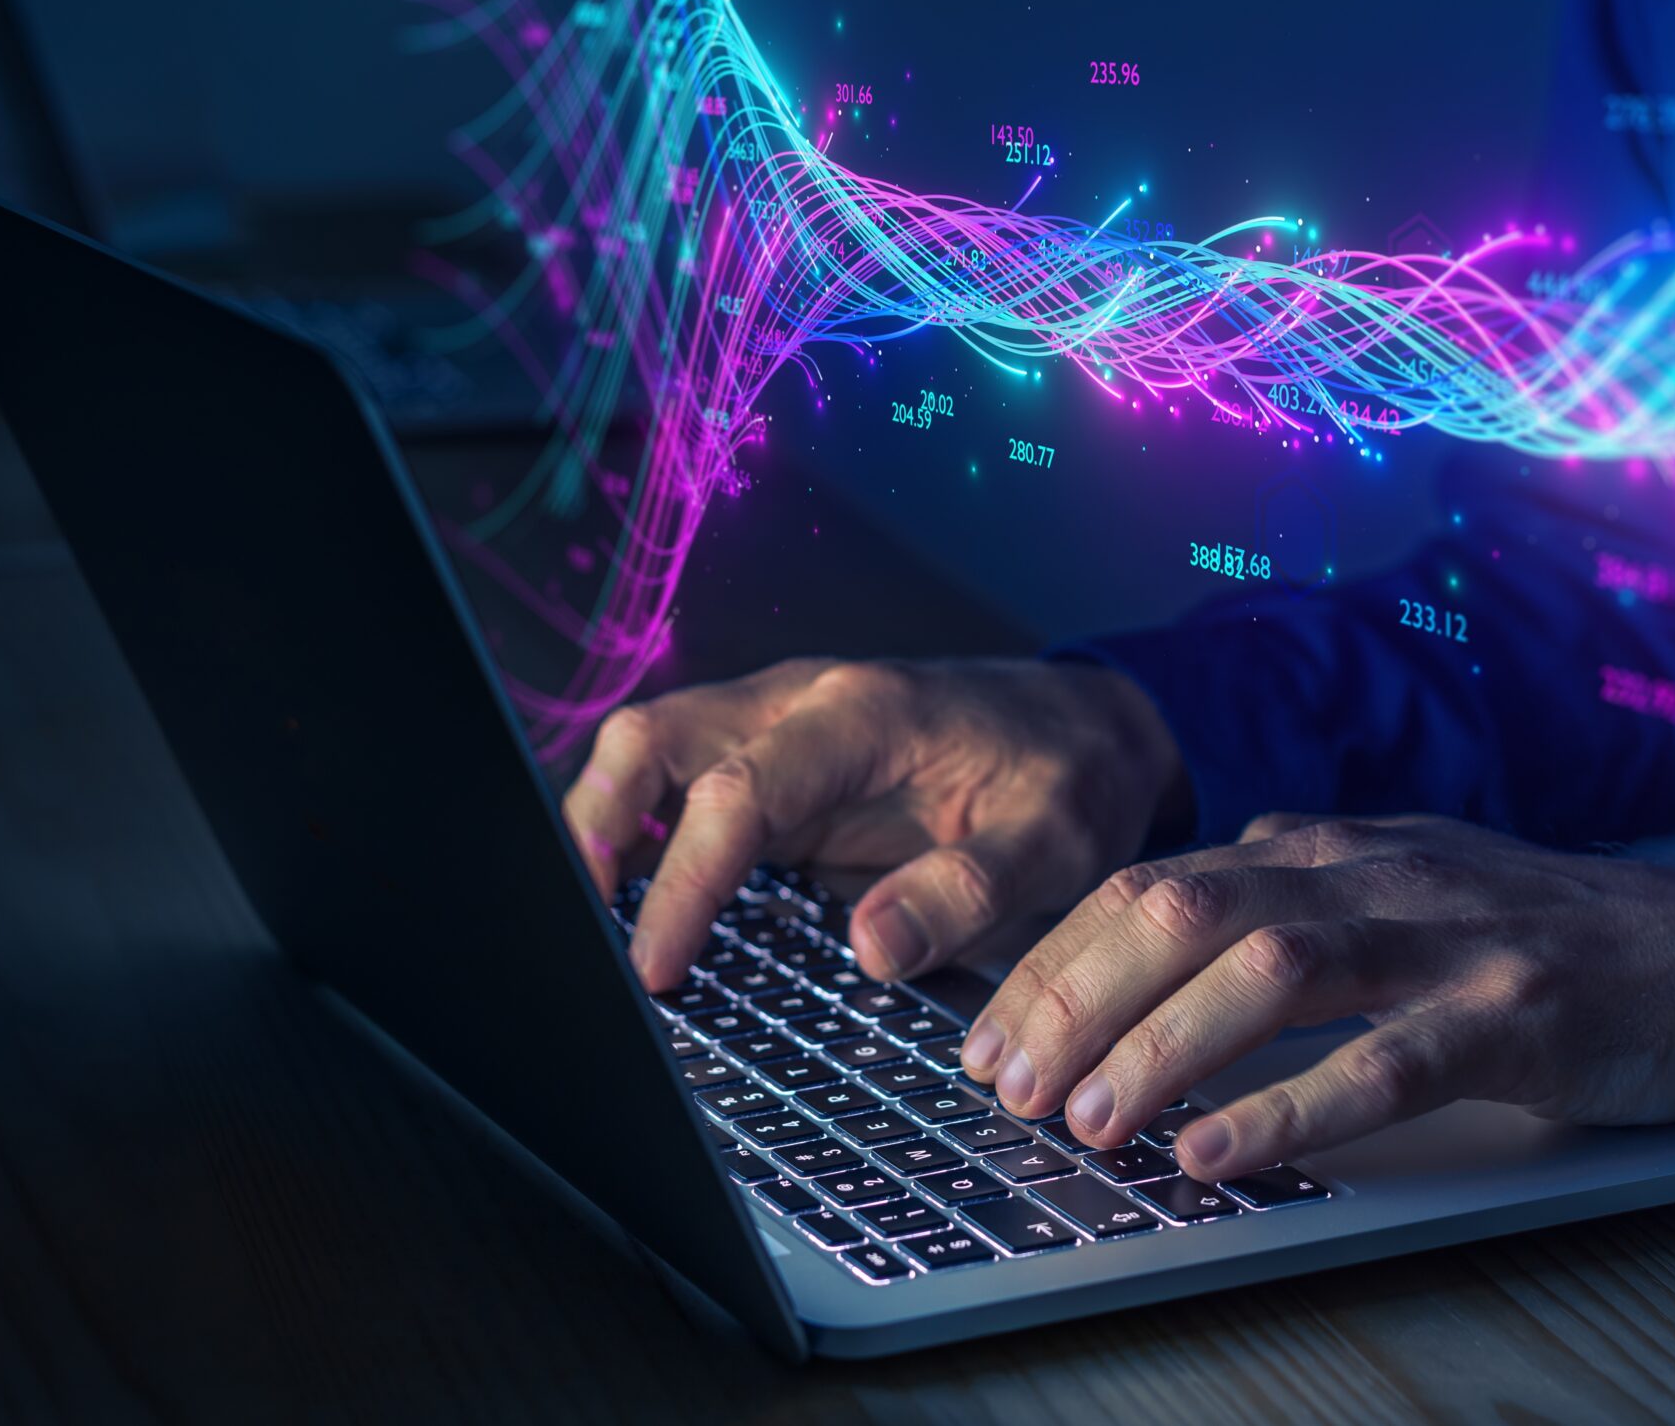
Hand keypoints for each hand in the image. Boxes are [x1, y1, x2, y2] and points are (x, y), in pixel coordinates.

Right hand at [562, 657, 1191, 989]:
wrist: (1090, 729)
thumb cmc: (1070, 779)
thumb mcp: (1055, 845)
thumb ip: (965, 891)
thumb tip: (870, 948)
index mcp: (863, 718)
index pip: (737, 790)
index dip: (683, 880)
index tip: (657, 966)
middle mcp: (803, 708)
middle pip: (654, 739)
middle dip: (598, 826)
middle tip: (584, 934)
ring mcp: (781, 732)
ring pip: (650, 752)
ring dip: (606, 827)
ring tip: (594, 927)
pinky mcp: (777, 768)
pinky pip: (681, 786)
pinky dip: (641, 834)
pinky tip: (633, 906)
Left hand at [959, 812, 1674, 1181]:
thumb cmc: (1525, 933)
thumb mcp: (1386, 888)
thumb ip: (1277, 902)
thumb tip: (1140, 943)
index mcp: (1325, 846)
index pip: (1151, 886)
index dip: (1055, 962)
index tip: (987, 1039)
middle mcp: (1369, 874)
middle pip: (1186, 912)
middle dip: (1077, 999)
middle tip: (1009, 1088)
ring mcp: (1444, 939)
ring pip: (1273, 972)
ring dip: (1165, 1048)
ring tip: (1093, 1123)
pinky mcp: (1513, 1012)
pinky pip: (1386, 1061)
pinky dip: (1292, 1110)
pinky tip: (1222, 1156)